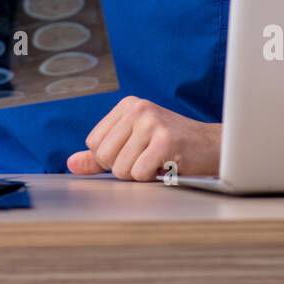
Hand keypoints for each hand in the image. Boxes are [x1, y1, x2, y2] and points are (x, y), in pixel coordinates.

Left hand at [66, 96, 221, 180]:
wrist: (213, 146)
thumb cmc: (172, 147)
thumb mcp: (133, 144)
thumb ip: (99, 155)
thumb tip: (70, 163)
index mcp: (126, 106)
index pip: (93, 143)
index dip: (111, 158)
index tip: (135, 152)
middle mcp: (138, 108)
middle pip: (104, 156)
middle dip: (123, 167)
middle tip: (147, 159)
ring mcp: (152, 122)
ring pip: (121, 168)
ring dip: (140, 174)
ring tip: (159, 161)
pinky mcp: (165, 140)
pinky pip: (139, 173)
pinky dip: (152, 178)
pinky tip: (168, 165)